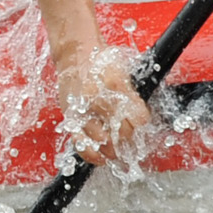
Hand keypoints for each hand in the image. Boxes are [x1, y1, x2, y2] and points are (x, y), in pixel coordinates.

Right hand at [55, 42, 151, 166]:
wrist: (74, 54)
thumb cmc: (100, 62)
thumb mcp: (122, 73)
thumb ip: (131, 97)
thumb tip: (140, 120)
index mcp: (115, 84)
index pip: (137, 115)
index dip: (141, 121)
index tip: (141, 122)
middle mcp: (97, 97)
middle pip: (121, 130)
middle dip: (129, 138)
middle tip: (132, 139)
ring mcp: (83, 108)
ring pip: (103, 139)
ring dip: (114, 149)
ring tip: (120, 152)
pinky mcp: (71, 117)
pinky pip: (81, 141)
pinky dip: (92, 153)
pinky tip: (101, 158)